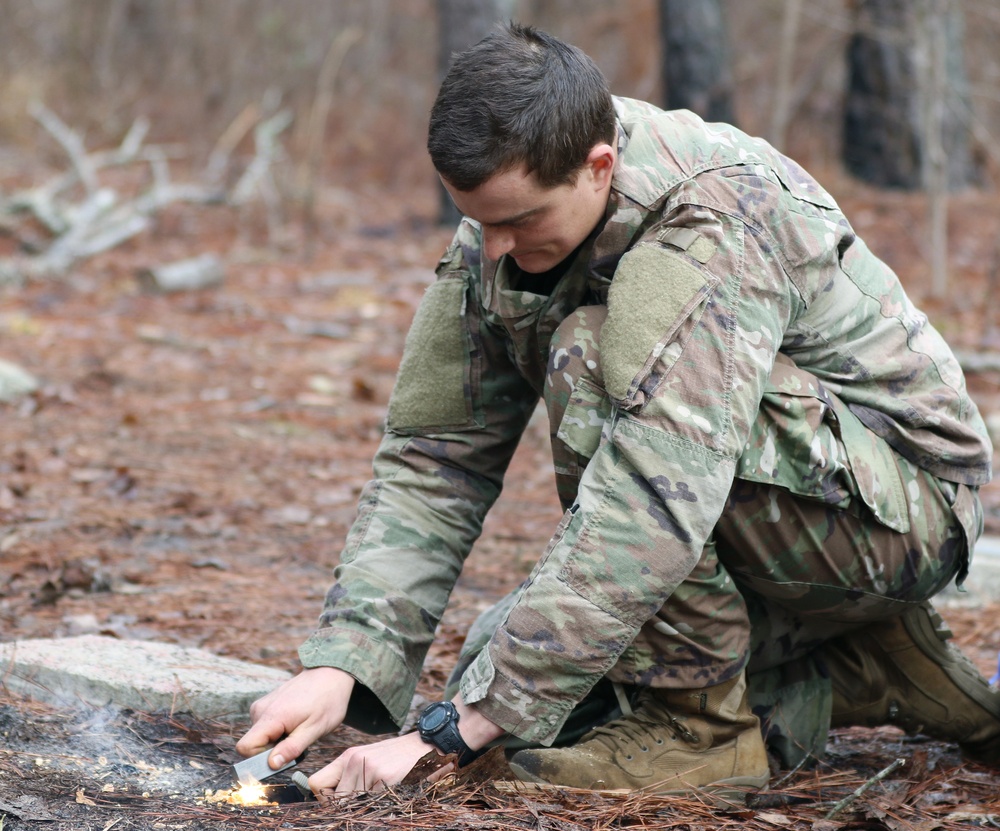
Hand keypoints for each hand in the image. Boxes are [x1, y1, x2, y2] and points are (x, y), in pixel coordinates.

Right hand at [236, 666, 354, 772]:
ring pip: (260, 737)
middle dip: (273, 750)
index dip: (259, 759)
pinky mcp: (265, 704)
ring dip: (277, 740)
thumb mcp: (315, 729)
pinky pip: (264, 727)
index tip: (281, 757)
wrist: (330, 675)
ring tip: (299, 729)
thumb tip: (271, 764)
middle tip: (298, 740)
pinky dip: (278, 731)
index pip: (245, 747)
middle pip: (253, 744)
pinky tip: (295, 722)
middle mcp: (260, 710)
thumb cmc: (326, 702)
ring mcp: (262, 705)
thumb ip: (292, 748)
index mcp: (271, 716)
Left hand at [308, 696, 506, 794]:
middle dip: (349, 807)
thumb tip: (334, 804)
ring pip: (352, 805)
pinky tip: (396, 793)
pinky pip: (373, 805)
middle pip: (335, 801)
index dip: (326, 800)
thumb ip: (351, 777)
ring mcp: (369, 768)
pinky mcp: (385, 777)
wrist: (432, 744)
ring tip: (386, 794)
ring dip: (368, 807)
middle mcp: (355, 760)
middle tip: (371, 799)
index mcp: (349, 756)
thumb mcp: (371, 760)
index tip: (341, 802)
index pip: (316, 784)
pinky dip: (384, 805)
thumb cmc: (402, 758)